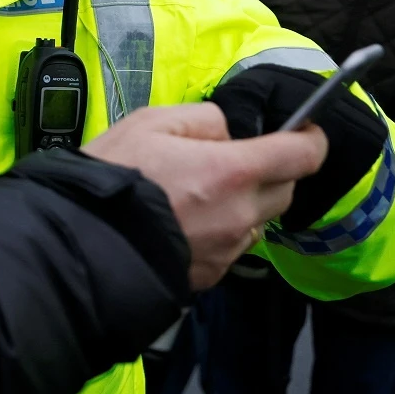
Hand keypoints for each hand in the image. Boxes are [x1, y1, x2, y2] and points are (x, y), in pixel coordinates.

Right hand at [86, 103, 325, 290]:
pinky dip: (222, 232)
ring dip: (246, 205)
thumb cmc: (115, 177)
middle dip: (271, 172)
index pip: (304, 155)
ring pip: (259, 221)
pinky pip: (233, 247)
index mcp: (233, 170)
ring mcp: (228, 249)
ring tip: (202, 196)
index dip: (311, 139)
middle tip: (232, 162)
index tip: (303, 132)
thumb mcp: (150, 122)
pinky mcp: (212, 274)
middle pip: (286, 190)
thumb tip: (227, 133)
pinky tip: (185, 224)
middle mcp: (241, 213)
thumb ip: (204, 119)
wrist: (83, 242)